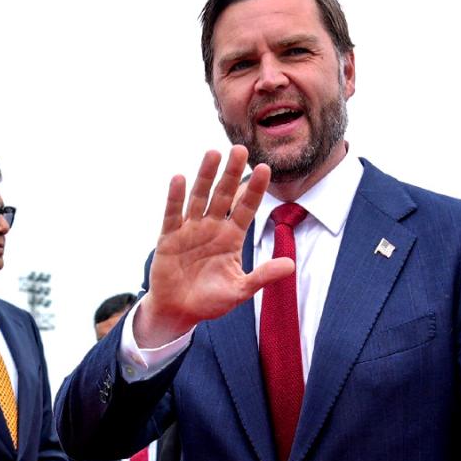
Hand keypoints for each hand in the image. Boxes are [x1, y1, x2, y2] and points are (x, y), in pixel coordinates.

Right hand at [133, 147, 286, 346]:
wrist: (179, 311)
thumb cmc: (210, 301)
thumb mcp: (240, 290)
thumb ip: (263, 276)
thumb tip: (291, 265)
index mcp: (231, 238)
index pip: (246, 208)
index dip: (254, 190)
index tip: (265, 169)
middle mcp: (212, 227)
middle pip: (223, 195)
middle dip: (231, 173)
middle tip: (240, 149)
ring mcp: (190, 230)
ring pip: (199, 197)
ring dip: (205, 176)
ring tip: (212, 153)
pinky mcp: (169, 237)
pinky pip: (173, 214)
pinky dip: (175, 197)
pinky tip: (178, 178)